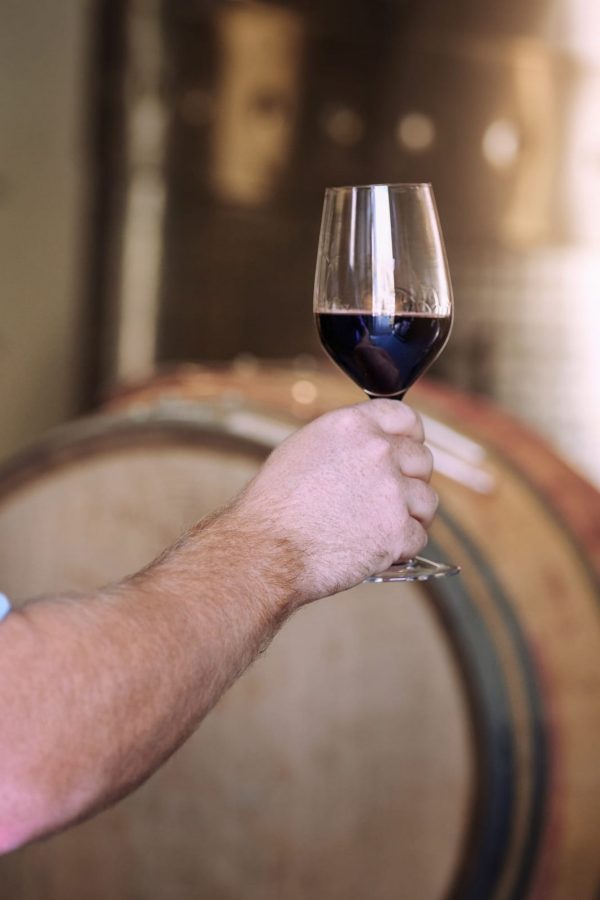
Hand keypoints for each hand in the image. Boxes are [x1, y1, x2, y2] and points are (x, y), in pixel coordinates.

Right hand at [229, 400, 437, 605]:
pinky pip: (418, 538)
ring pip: (427, 501)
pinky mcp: (396, 532)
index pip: (406, 418)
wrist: (265, 549)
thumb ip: (346, 441)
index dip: (410, 438)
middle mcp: (377, 451)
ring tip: (379, 528)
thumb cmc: (274, 506)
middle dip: (410, 481)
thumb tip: (371, 445)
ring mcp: (391, 492)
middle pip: (423, 460)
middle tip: (386, 501)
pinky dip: (400, 548)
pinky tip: (375, 548)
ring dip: (410, 516)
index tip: (406, 455)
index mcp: (353, 425)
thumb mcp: (304, 448)